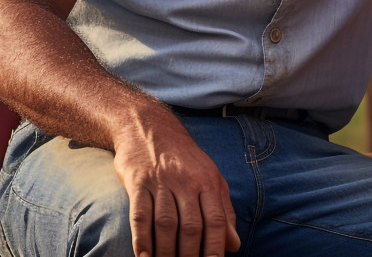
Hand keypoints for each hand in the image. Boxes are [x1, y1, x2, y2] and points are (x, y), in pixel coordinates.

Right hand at [112, 111, 240, 256]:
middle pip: (191, 227)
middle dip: (190, 256)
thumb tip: (234, 245)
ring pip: (166, 224)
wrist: (149, 127)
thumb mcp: (211, 177)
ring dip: (167, 252)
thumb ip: (223, 211)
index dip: (215, 248)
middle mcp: (185, 181)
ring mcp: (160, 181)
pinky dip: (142, 239)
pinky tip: (145, 256)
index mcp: (207, 181)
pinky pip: (140, 215)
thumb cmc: (184, 158)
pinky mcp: (137, 182)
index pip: (215, 221)